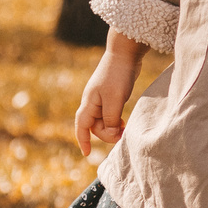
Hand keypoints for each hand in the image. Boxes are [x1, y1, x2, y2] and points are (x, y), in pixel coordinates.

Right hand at [72, 32, 148, 156]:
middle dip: (107, 133)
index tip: (86, 154)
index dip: (82, 140)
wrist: (125, 53)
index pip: (82, 126)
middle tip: (123, 132)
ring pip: (103, 120)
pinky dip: (116, 120)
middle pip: (95, 126)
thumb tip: (109, 134)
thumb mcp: (115, 100)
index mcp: (89, 102)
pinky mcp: (111, 94)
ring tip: (125, 126)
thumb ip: (110, 119)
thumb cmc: (118, 75)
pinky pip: (110, 113)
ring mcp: (101, 97)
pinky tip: (124, 119)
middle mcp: (92, 101)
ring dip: (113, 127)